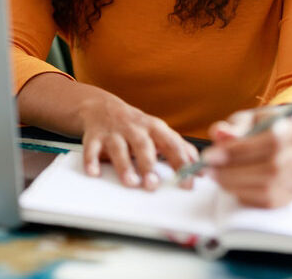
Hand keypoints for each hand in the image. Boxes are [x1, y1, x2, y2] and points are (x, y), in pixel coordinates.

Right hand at [79, 89, 199, 190]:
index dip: (181, 163)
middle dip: (148, 164)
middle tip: (153, 184)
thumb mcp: (158, 131)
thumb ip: (178, 148)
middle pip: (144, 145)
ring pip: (119, 148)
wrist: (101, 107)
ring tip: (130, 182)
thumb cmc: (135, 125)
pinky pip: (91, 149)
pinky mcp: (94, 136)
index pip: (172, 144)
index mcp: (154, 128)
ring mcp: (114, 132)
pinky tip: (94, 173)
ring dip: (124, 166)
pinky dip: (91, 161)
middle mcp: (134, 128)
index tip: (187, 181)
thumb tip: (200, 168)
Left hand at [203, 106, 291, 207]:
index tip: (210, 155)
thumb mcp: (248, 119)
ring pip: (268, 188)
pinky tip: (230, 184)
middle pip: (270, 168)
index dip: (238, 150)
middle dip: (232, 171)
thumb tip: (220, 134)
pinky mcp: (290, 194)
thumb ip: (234, 126)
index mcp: (291, 129)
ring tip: (215, 175)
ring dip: (234, 184)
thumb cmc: (262, 127)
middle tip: (207, 169)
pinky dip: (243, 194)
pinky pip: (266, 201)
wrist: (285, 140)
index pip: (271, 141)